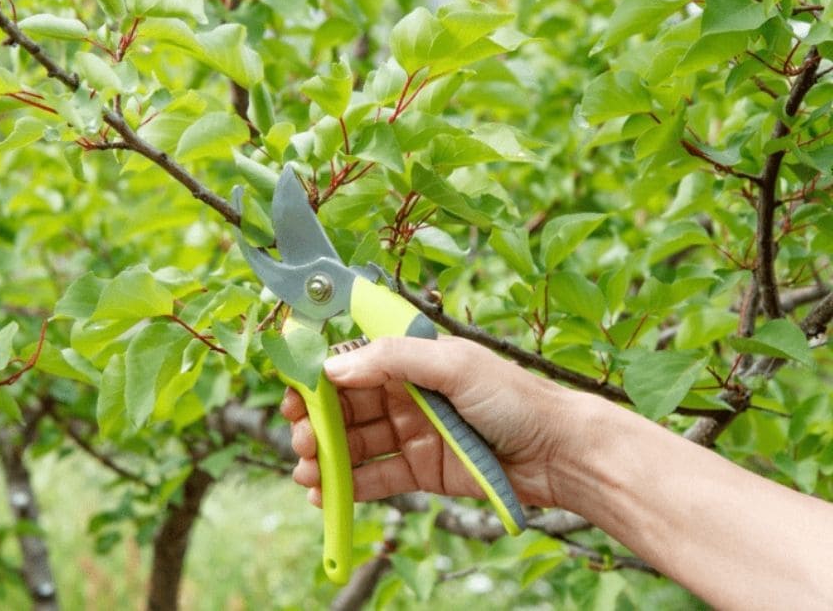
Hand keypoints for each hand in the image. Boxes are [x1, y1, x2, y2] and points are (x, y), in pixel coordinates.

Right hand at [281, 336, 588, 508]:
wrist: (561, 453)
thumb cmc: (516, 398)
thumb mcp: (455, 364)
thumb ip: (394, 360)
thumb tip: (334, 367)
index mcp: (413, 361)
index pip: (352, 365)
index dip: (319, 381)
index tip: (293, 397)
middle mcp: (407, 395)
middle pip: (346, 407)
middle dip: (316, 424)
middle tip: (300, 441)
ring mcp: (413, 434)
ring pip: (355, 444)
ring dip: (326, 457)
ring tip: (305, 473)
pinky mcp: (422, 471)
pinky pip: (376, 477)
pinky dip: (347, 486)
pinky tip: (324, 494)